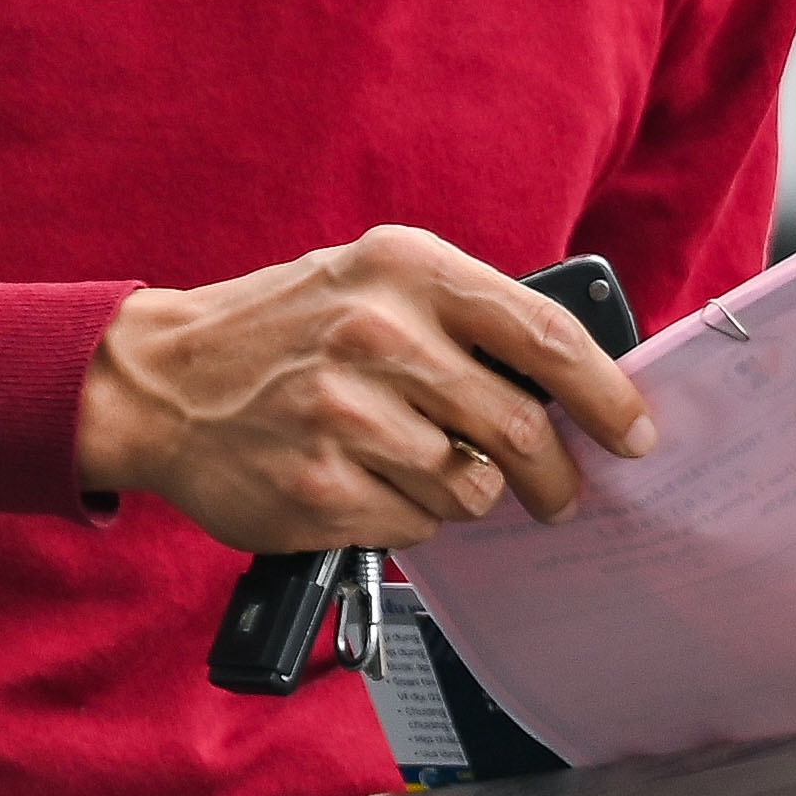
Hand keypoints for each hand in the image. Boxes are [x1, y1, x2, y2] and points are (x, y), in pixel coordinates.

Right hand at [77, 225, 652, 549]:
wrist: (159, 381)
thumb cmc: (288, 330)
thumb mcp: (374, 282)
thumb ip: (466, 318)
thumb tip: (575, 385)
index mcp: (407, 269)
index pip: (545, 335)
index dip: (606, 394)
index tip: (636, 432)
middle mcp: (378, 335)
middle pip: (519, 427)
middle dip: (557, 476)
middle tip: (562, 495)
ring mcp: (344, 415)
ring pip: (471, 488)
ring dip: (471, 497)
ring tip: (433, 476)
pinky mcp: (319, 488)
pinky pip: (416, 527)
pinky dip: (415, 520)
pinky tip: (378, 490)